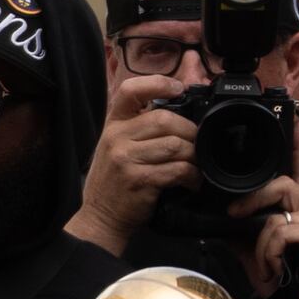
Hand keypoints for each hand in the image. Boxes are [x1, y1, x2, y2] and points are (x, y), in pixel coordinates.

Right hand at [68, 75, 198, 251]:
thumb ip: (142, 127)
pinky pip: (177, 169)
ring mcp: (125, 158)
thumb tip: (182, 112)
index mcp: (114, 123)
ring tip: (196, 166)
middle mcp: (116, 137)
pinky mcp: (138, 179)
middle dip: (190, 132)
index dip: (157, 83)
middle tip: (198, 145)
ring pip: (174, 145)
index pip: (131, 90)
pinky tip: (191, 181)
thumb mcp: (119, 145)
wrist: (100, 215)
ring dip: (194, 156)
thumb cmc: (116, 179)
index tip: (178, 88)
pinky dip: (192, 176)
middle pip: (164, 119)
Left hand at [235, 122, 298, 298]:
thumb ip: (243, 227)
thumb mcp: (254, 249)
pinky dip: (270, 252)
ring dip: (262, 241)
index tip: (295, 121)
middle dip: (252, 200)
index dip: (296, 146)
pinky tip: (275, 268)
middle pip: (280, 183)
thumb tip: (218, 211)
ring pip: (276, 211)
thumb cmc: (282, 282)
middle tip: (234, 215)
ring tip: (266, 263)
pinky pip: (280, 230)